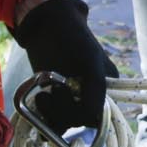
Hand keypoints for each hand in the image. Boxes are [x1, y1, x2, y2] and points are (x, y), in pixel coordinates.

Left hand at [14, 0, 115, 132]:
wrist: (45, 24)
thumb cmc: (72, 37)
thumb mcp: (90, 61)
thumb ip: (96, 90)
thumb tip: (93, 118)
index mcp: (107, 87)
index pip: (98, 116)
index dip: (81, 114)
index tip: (64, 95)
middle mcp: (90, 95)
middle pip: (79, 121)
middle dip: (62, 110)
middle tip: (49, 92)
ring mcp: (70, 98)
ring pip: (64, 122)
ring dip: (51, 112)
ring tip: (43, 93)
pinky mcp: (53, 98)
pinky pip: (51, 120)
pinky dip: (44, 116)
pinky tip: (40, 100)